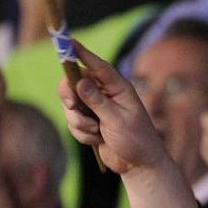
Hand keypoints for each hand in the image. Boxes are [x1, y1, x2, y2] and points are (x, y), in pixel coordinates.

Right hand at [57, 40, 170, 175]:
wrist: (138, 165)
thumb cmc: (135, 140)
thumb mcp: (116, 120)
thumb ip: (97, 101)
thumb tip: (80, 81)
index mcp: (118, 88)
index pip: (97, 66)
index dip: (82, 53)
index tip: (68, 41)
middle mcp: (106, 94)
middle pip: (75, 83)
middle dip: (70, 96)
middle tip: (71, 106)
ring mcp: (96, 108)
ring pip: (71, 106)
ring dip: (79, 122)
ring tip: (97, 132)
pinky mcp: (89, 122)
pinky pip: (73, 122)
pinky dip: (82, 133)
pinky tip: (97, 140)